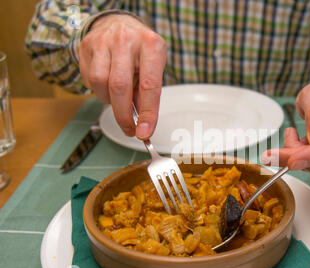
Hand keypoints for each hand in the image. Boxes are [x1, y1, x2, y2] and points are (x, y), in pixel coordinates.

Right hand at [79, 14, 165, 139]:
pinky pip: (88, 79)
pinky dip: (98, 90)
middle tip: (129, 129)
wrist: (118, 23)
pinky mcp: (87, 45)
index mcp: (150, 45)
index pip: (149, 85)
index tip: (144, 132)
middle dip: (123, 115)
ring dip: (109, 101)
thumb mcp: (153, 66)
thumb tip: (143, 124)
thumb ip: (148, 93)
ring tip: (118, 97)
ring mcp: (104, 41)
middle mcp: (126, 40)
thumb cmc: (140, 49)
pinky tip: (106, 84)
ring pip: (100, 84)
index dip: (147, 113)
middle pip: (120, 87)